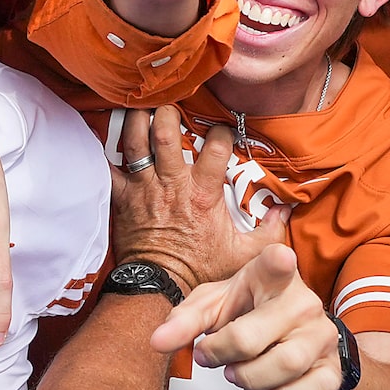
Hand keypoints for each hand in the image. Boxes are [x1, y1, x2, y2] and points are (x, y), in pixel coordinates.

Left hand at [110, 107, 286, 290]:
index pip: (215, 148)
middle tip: (169, 105)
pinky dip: (104, 152)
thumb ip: (270, 231)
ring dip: (136, 122)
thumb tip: (285, 211)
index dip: (221, 133)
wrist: (159, 283)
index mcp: (202, 192)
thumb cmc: (200, 268)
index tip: (222, 132)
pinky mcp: (122, 197)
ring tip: (141, 109)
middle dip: (167, 113)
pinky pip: (108, 168)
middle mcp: (172, 183)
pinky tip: (104, 136)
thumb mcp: (245, 253)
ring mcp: (144, 188)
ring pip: (135, 143)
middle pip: (166, 134)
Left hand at [153, 245, 350, 389]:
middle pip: (253, 336)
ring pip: (284, 365)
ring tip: (236, 373)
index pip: (276, 264)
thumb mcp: (212, 307)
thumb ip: (183, 321)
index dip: (278, 262)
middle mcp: (302, 302)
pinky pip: (310, 389)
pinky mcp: (334, 366)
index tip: (281, 258)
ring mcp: (322, 335)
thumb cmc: (248, 312)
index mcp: (270, 276)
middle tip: (211, 357)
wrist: (292, 336)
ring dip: (248, 378)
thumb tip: (156, 342)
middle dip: (223, 354)